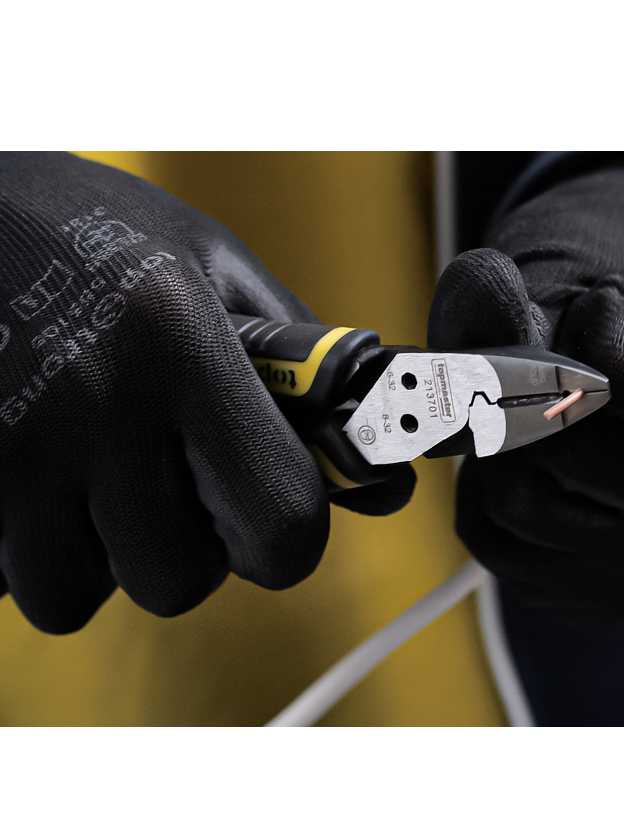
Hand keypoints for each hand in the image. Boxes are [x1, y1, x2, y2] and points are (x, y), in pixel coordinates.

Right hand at [0, 152, 336, 632]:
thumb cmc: (92, 230)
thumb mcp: (213, 264)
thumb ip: (301, 369)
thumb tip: (383, 477)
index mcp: (183, 342)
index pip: (278, 518)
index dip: (286, 540)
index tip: (273, 522)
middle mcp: (94, 398)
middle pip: (177, 579)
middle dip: (187, 552)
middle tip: (168, 489)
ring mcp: (6, 441)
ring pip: (74, 596)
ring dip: (96, 557)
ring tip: (89, 478)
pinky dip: (22, 547)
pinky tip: (31, 478)